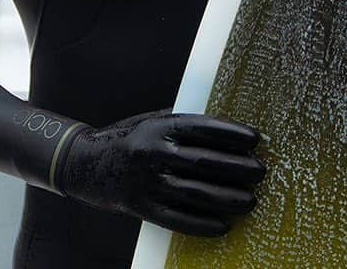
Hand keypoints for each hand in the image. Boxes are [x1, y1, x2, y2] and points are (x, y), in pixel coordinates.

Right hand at [55, 109, 264, 235]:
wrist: (86, 163)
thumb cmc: (130, 137)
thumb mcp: (153, 121)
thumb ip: (184, 126)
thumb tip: (228, 132)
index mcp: (158, 126)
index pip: (203, 129)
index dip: (231, 134)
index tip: (255, 139)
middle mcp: (153, 153)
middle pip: (204, 162)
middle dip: (237, 168)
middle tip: (261, 171)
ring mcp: (147, 183)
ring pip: (195, 193)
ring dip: (227, 198)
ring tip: (251, 200)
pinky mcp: (142, 208)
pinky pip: (178, 220)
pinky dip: (203, 225)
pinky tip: (224, 225)